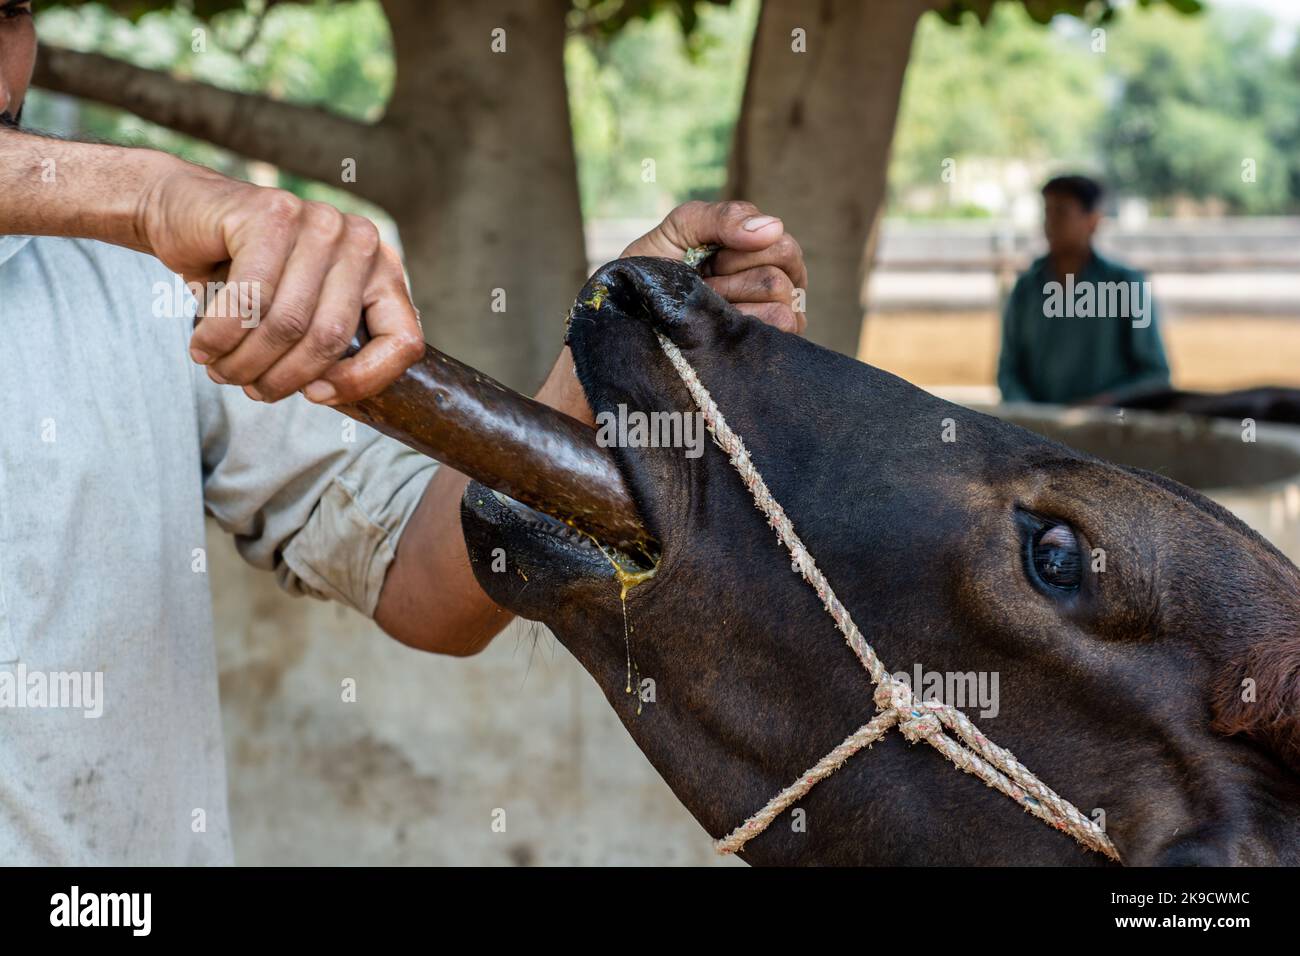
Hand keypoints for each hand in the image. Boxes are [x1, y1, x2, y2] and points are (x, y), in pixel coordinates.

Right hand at [138, 163, 424, 404]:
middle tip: (250, 388)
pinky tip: (203, 347)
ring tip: (222, 371)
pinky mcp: (274, 213)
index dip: (362, 381)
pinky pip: (250, 299)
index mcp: (383, 271)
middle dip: (283, 378)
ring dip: (245, 362)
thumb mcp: (301, 314)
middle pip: (331, 338)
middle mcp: (361, 242)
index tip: (316, 396)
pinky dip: (220, 336)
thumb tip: (325, 393)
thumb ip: (327, 346)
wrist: (183, 214)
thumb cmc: (246, 274)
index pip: (403, 342)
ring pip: (287, 323)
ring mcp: (320, 222)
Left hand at [620, 200, 807, 333]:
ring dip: (733, 299)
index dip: (738, 249)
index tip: (704, 259)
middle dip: (734, 272)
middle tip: (703, 284)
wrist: (629, 317)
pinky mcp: (762, 349)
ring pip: (781, 296)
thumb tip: (773, 226)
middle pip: (785, 264)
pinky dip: (743, 323)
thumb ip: (722, 217)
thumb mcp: (680, 228)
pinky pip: (779, 326)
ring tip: (705, 309)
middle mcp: (773, 286)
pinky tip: (716, 328)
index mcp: (760, 253)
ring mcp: (772, 320)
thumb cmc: (653, 271)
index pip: (780, 243)